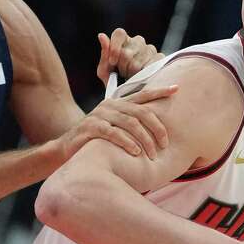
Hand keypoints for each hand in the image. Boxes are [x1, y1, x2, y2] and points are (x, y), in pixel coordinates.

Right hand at [56, 83, 177, 160]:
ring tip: (152, 154)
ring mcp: (100, 115)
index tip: (176, 89)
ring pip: (130, 123)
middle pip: (141, 111)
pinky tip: (135, 152)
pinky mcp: (91, 127)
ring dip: (145, 139)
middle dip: (157, 128)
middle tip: (166, 143)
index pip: (142, 95)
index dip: (159, 91)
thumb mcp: (114, 128)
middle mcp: (110, 106)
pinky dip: (127, 142)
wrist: (66, 149)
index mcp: (118, 104)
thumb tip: (154, 130)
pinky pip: (113, 133)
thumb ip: (130, 124)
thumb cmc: (95, 140)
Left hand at [97, 28, 163, 86]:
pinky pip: (151, 66)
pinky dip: (144, 76)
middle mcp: (137, 41)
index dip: (115, 48)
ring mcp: (150, 49)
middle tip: (122, 74)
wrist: (130, 94)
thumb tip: (101, 35)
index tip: (112, 62)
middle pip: (127, 52)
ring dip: (132, 74)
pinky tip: (141, 78)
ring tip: (131, 77)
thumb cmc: (115, 80)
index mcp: (123, 40)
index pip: (119, 34)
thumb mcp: (105, 70)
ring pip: (138, 62)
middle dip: (122, 67)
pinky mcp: (160, 58)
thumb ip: (104, 54)